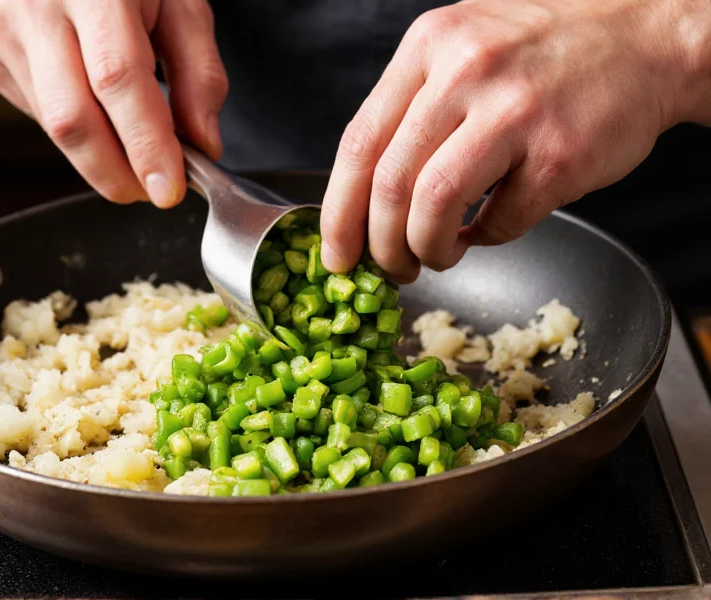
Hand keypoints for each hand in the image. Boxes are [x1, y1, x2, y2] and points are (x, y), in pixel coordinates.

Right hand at [0, 0, 227, 207]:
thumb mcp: (182, 6)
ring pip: (54, 128)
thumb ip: (200, 75)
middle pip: (72, 120)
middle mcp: (35, 5)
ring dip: (101, 154)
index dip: (144, 144)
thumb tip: (201, 146)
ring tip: (130, 135)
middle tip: (151, 189)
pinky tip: (89, 100)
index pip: (117, 80)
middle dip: (117, 173)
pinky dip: (75, 129)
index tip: (168, 189)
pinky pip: (37, 118)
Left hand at [320, 0, 710, 281]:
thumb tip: (363, 197)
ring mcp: (515, 112)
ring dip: (426, 250)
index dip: (338, 212)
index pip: (358, 143)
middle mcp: (466, 71)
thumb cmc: (545, 55)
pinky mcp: (559, 155)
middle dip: (380, 245)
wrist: (647, 41)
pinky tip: (484, 230)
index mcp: (430, 46)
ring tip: (436, 255)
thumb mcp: (464, 49)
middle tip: (389, 267)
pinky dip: (485, 240)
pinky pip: (499, 223)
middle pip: (389, 184)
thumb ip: (412, 108)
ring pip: (432, 207)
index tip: (336, 254)